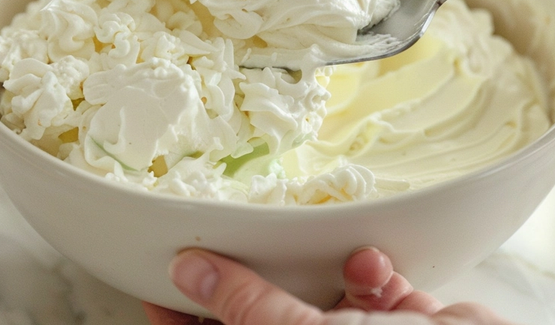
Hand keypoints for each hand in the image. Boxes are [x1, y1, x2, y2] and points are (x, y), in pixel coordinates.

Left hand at [142, 247, 513, 324]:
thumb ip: (248, 308)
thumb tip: (189, 276)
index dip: (182, 319)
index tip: (158, 283)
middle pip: (265, 315)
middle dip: (265, 279)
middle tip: (244, 238)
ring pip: (320, 294)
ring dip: (335, 275)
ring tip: (360, 273)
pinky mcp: (397, 322)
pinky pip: (369, 288)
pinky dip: (376, 276)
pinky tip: (386, 276)